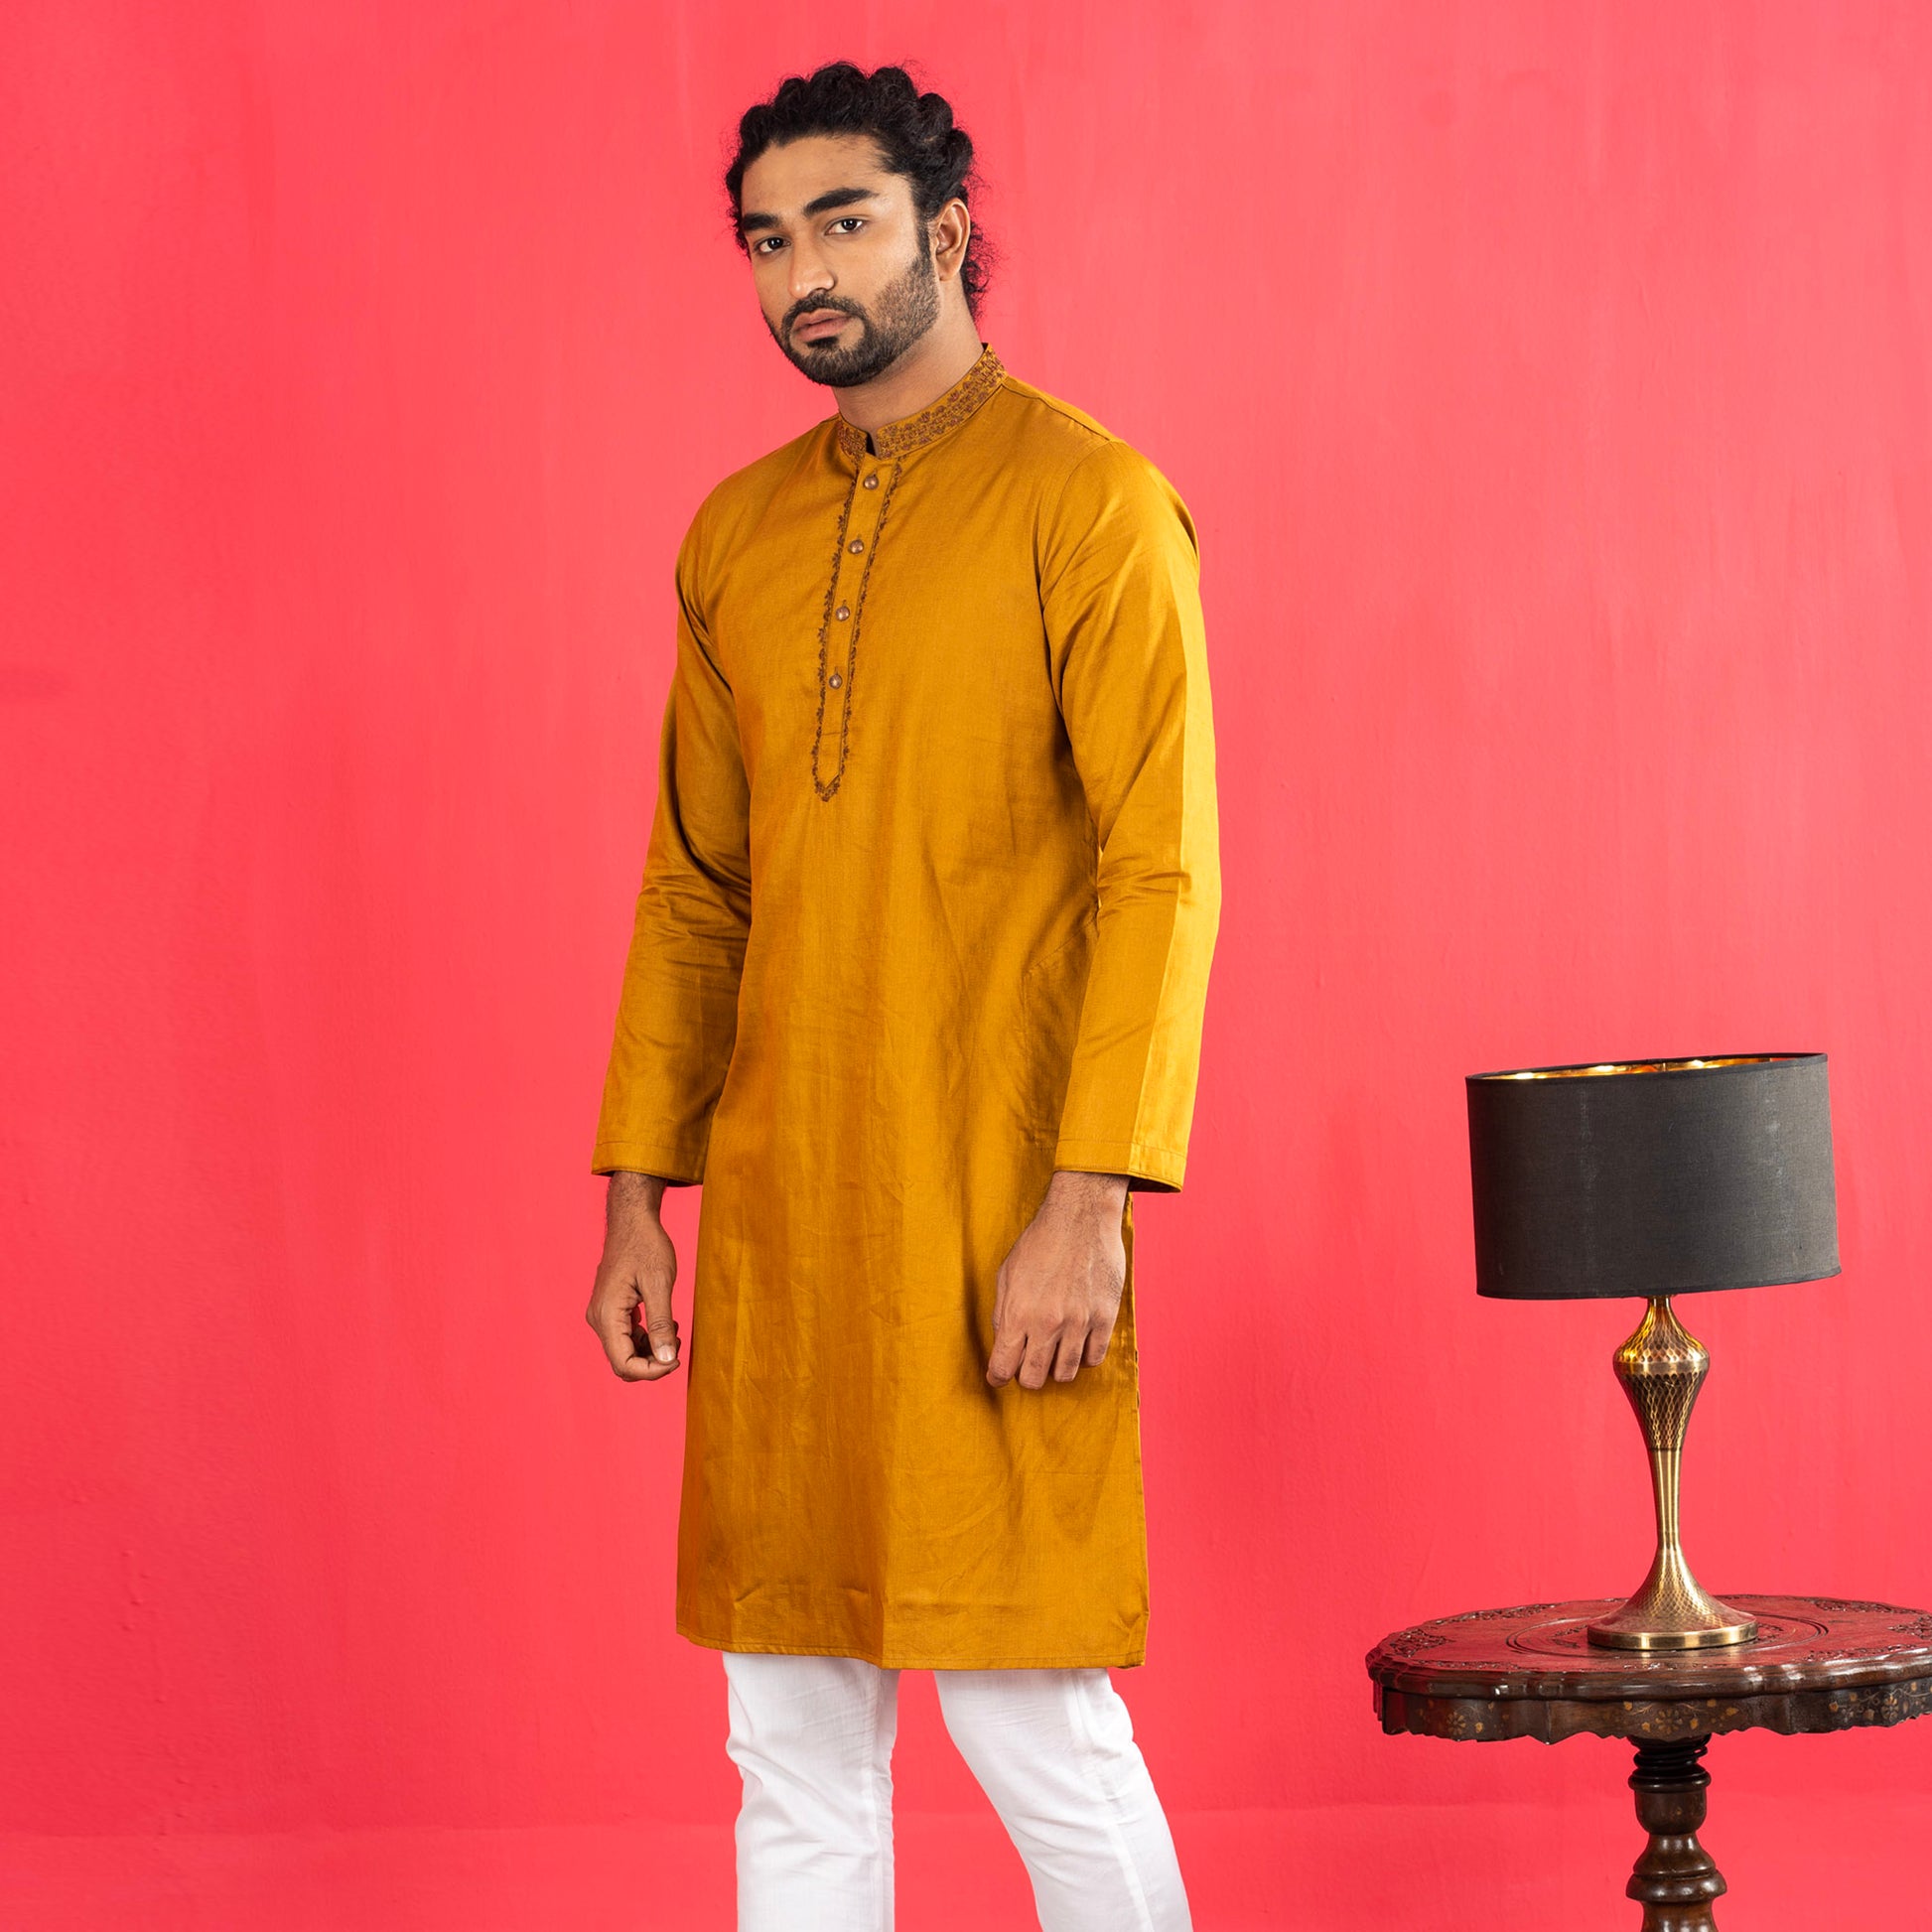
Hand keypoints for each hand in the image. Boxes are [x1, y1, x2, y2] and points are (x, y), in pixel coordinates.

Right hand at [586, 1172, 681, 1380]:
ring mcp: (602, 1315)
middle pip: (622, 1363)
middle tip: (677, 1345)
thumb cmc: (647, 1246)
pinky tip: (666, 1324)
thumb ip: (661, 1324)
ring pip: (625, 1352)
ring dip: (651, 1351)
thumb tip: (666, 1360)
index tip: (677, 1360)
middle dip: (653, 1363)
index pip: (624, 1364)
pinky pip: (626, 1338)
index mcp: (607, 1315)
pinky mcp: (610, 1311)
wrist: (632, 1222)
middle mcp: (598, 1319)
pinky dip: (646, 1339)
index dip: (652, 1371)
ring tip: (674, 1330)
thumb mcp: (660, 1284)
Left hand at [986, 1170, 1128, 1389]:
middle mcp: (1047, 1323)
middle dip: (1026, 1377)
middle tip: (1027, 1365)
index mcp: (1018, 1313)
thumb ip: (1003, 1312)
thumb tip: (1003, 1343)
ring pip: (1065, 1374)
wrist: (1080, 1216)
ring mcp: (1079, 1323)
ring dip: (1056, 1369)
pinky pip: (1094, 1358)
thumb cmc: (1040, 1242)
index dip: (997, 1377)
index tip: (999, 1376)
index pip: (1002, 1366)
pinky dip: (1083, 1357)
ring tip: (1053, 1353)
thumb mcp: (1007, 1274)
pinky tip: (1077, 1344)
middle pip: (1034, 1378)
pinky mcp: (1104, 1317)